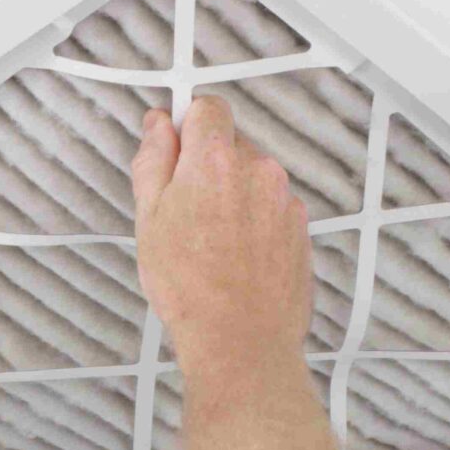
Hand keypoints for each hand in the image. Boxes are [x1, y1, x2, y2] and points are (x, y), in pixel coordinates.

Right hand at [131, 93, 314, 377]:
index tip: (172, 151)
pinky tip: (235, 257)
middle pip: (230, 144)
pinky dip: (253, 222)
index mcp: (215, 159)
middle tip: (183, 213)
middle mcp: (258, 169)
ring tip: (211, 243)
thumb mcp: (148, 218)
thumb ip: (153, 160)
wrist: (240, 341)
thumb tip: (157, 124)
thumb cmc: (189, 287)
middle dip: (206, 168)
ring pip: (251, 178)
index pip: (207, 107)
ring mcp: (285, 199)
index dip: (186, 126)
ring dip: (231, 196)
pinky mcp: (301, 227)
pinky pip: (270, 207)